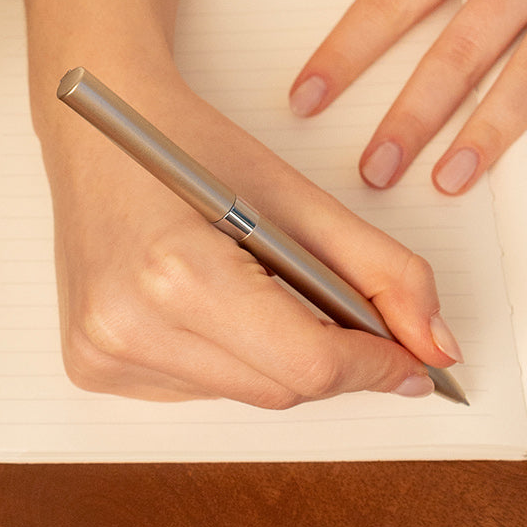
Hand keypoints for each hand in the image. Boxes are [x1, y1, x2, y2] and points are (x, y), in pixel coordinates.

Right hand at [41, 78, 459, 406]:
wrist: (94, 130)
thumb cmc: (188, 148)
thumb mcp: (297, 197)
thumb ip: (382, 272)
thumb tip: (435, 346)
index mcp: (178, 272)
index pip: (307, 363)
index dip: (374, 366)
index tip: (413, 362)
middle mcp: (130, 326)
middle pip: (281, 389)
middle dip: (334, 364)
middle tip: (358, 328)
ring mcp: (104, 355)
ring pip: (244, 396)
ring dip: (277, 362)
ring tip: (261, 295)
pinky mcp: (91, 371)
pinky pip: (199, 392)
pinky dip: (229, 363)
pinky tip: (210, 311)